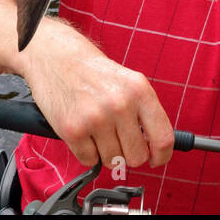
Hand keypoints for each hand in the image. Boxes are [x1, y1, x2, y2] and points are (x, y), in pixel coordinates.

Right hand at [19, 22, 173, 169]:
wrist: (56, 57)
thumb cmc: (93, 72)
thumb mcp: (129, 82)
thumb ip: (144, 113)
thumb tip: (155, 148)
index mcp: (139, 91)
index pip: (163, 138)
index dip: (161, 156)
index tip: (156, 160)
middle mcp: (120, 104)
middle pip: (137, 156)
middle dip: (129, 154)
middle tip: (119, 141)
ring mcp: (96, 119)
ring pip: (113, 161)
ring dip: (106, 152)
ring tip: (98, 130)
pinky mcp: (73, 130)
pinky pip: (89, 160)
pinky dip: (87, 152)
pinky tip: (83, 132)